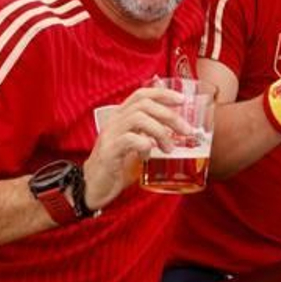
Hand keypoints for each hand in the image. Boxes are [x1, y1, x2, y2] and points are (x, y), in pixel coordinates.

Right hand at [82, 85, 195, 209]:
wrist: (93, 187)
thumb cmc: (119, 166)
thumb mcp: (138, 147)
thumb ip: (152, 135)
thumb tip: (179, 132)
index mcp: (122, 117)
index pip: (141, 94)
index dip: (163, 94)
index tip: (183, 100)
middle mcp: (115, 121)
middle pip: (144, 105)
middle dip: (170, 115)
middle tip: (186, 131)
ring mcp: (110, 135)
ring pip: (138, 118)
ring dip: (160, 131)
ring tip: (169, 148)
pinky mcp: (108, 151)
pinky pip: (130, 139)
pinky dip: (144, 145)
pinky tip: (148, 155)